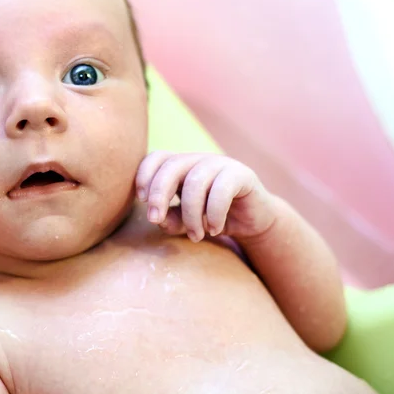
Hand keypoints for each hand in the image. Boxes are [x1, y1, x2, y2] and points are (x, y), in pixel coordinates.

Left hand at [136, 151, 276, 242]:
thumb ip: (170, 219)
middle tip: (154, 220)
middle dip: (159, 194)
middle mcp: (199, 160)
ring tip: (195, 237)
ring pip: (195, 182)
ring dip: (190, 214)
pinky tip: (214, 229)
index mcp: (181, 166)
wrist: (252, 221)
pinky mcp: (241, 175)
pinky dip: (213, 213)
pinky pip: (221, 190)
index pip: (157, 157)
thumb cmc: (211, 218)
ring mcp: (220, 164)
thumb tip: (157, 218)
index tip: (141, 199)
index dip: (145, 174)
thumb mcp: (185, 221)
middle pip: (172, 166)